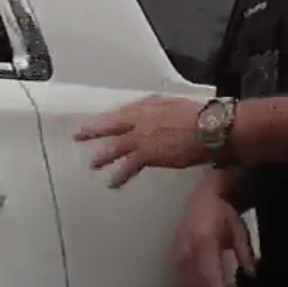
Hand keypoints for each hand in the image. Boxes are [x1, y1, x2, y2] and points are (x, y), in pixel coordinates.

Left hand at [74, 94, 208, 187]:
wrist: (209, 126)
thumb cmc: (202, 113)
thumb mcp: (178, 104)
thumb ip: (164, 110)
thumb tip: (164, 115)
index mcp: (148, 104)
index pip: (123, 111)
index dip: (111, 117)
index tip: (101, 121)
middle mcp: (140, 118)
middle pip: (110, 124)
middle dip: (93, 129)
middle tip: (78, 135)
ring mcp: (141, 137)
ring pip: (114, 147)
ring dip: (102, 156)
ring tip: (93, 163)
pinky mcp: (147, 154)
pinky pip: (128, 167)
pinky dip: (119, 175)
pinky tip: (112, 183)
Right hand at [175, 178, 256, 286]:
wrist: (201, 197)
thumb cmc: (222, 212)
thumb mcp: (239, 230)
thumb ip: (245, 254)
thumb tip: (252, 276)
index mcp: (205, 243)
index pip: (212, 280)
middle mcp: (188, 253)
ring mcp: (178, 257)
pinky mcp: (174, 259)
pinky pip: (185, 284)